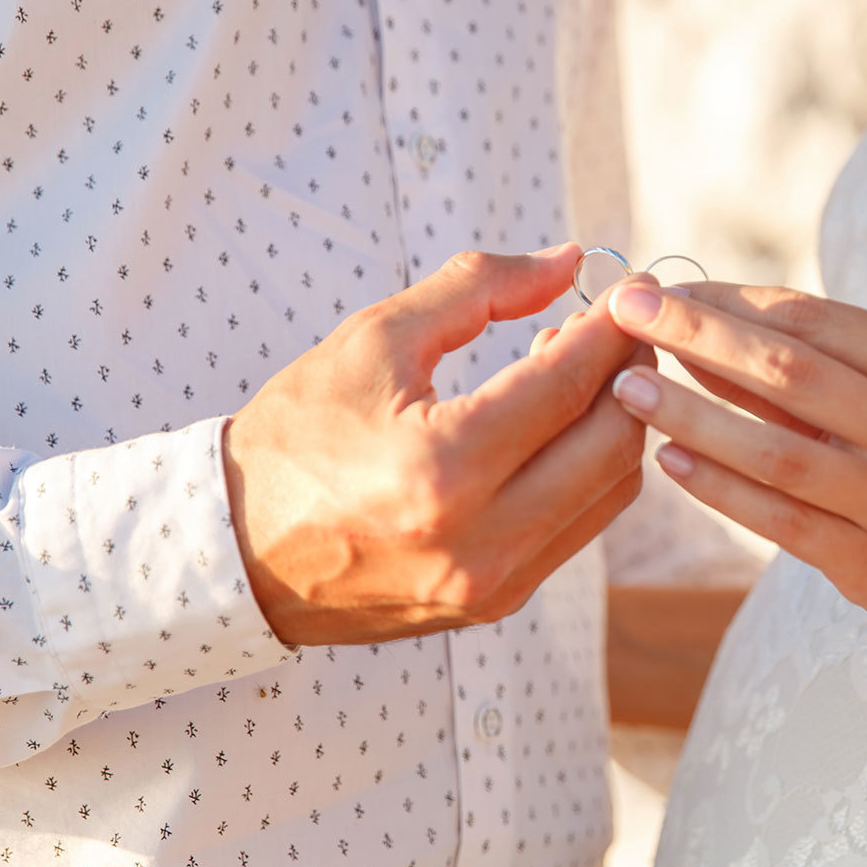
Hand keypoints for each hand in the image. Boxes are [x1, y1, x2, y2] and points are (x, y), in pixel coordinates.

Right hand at [223, 245, 653, 646]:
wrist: (237, 548)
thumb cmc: (296, 435)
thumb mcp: (375, 339)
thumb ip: (478, 289)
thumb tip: (566, 263)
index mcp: (442, 467)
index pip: (567, 384)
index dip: (610, 328)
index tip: (626, 290)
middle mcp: (479, 539)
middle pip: (611, 443)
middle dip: (629, 374)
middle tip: (616, 327)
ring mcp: (492, 583)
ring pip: (610, 492)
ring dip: (615, 424)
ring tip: (578, 371)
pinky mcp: (495, 604)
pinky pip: (579, 530)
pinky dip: (587, 472)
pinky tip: (556, 429)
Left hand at [603, 281, 866, 648]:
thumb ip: (805, 364)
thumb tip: (692, 322)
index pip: (810, 317)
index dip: (728, 301)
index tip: (662, 290)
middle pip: (790, 371)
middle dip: (699, 335)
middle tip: (627, 312)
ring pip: (777, 450)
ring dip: (694, 416)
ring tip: (629, 389)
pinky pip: (779, 518)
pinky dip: (719, 487)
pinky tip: (667, 461)